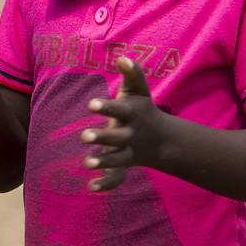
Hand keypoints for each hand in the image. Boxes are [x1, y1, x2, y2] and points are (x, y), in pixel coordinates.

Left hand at [81, 55, 168, 191]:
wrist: (161, 139)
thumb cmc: (142, 110)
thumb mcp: (139, 92)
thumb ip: (132, 75)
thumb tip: (123, 58)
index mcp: (133, 115)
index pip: (120, 110)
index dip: (107, 107)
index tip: (91, 104)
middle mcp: (131, 134)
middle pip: (118, 137)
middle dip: (102, 137)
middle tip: (83, 136)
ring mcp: (129, 152)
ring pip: (118, 159)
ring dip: (103, 161)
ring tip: (86, 163)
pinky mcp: (125, 165)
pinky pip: (117, 178)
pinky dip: (106, 184)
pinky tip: (91, 187)